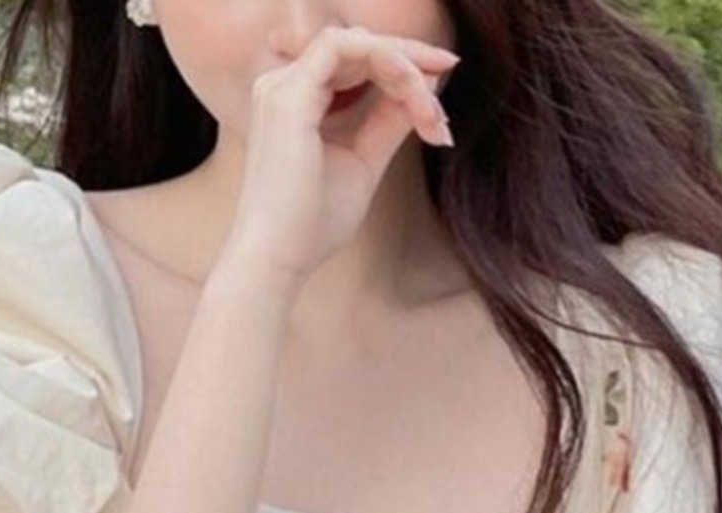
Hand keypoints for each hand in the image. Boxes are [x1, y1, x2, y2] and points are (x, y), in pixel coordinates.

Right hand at [220, 23, 460, 298]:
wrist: (277, 261)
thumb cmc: (311, 226)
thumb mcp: (363, 162)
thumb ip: (388, 121)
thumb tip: (425, 88)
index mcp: (293, 102)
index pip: (354, 62)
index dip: (402, 68)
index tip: (437, 101)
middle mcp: (281, 86)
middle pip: (359, 45)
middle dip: (412, 63)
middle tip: (445, 96)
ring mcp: (281, 87)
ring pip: (358, 42)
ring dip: (405, 66)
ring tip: (430, 113)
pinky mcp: (290, 95)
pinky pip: (349, 49)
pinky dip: (389, 63)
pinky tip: (413, 92)